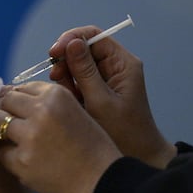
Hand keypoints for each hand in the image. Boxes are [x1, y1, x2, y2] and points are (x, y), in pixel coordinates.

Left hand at [0, 82, 121, 192]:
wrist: (101, 181)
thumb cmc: (89, 147)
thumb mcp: (74, 112)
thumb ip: (45, 102)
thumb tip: (6, 94)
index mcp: (57, 95)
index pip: (21, 88)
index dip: (16, 98)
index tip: (15, 107)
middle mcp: (41, 111)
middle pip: (4, 100)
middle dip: (2, 110)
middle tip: (7, 122)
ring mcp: (30, 136)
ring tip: (5, 137)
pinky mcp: (21, 161)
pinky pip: (2, 152)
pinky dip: (10, 157)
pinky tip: (26, 161)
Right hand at [49, 25, 175, 167]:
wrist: (138, 155)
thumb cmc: (124, 131)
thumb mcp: (101, 101)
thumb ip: (85, 72)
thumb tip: (72, 42)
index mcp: (122, 63)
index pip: (95, 37)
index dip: (72, 39)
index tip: (54, 52)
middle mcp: (114, 66)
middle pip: (83, 49)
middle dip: (67, 61)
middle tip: (57, 78)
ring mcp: (104, 78)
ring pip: (77, 65)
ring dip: (66, 76)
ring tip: (68, 95)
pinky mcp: (95, 90)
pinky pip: (76, 80)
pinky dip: (69, 87)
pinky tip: (71, 100)